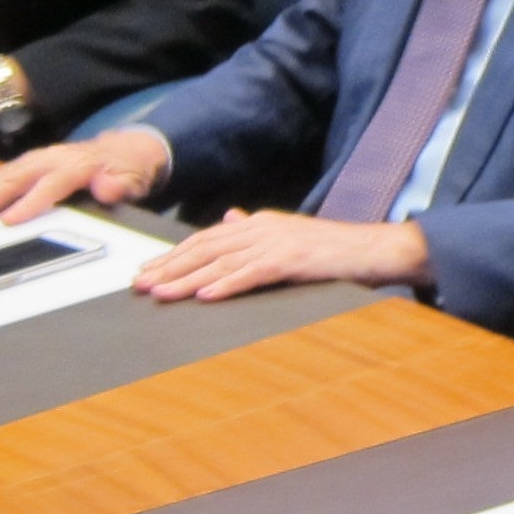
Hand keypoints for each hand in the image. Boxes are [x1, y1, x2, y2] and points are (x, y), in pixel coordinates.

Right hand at [0, 126, 170, 225]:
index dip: (31, 202)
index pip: (53, 183)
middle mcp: (51, 160)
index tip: (9, 220)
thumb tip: (108, 188)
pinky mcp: (24, 169)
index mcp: (77, 163)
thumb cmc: (127, 167)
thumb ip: (122, 182)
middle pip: (14, 178)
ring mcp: (35, 163)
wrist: (125, 148)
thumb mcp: (135, 174)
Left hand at [134, 208, 429, 302]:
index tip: (149, 272)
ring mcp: (276, 243)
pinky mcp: (291, 260)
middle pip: (205, 249)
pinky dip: (226, 285)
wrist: (372, 249)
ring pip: (221, 262)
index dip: (173, 256)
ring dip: (187, 279)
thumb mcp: (289, 234)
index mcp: (259, 222)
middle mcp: (262, 228)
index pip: (206, 239)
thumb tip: (228, 217)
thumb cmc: (334, 249)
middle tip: (141, 285)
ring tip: (161, 293)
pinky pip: (251, 274)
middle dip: (169, 268)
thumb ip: (256, 228)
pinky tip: (206, 296)